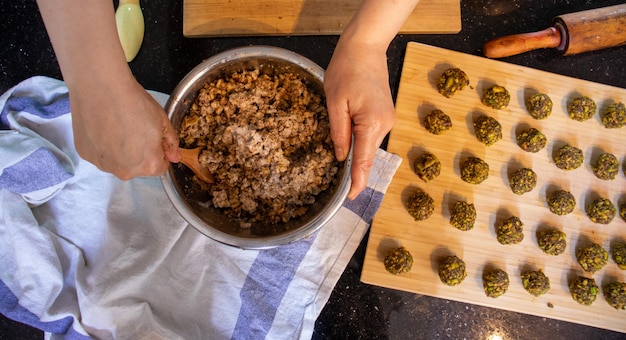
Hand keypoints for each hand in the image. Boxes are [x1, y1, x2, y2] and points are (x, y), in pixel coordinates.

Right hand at [70, 76, 180, 179]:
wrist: (102, 88)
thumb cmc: (133, 102)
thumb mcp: (162, 120)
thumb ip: (170, 143)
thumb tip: (175, 157)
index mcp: (150, 165)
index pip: (159, 166)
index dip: (158, 151)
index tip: (152, 137)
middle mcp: (126, 171)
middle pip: (137, 167)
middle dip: (139, 153)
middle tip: (133, 129)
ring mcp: (104, 165)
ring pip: (117, 162)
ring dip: (119, 151)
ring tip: (116, 126)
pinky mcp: (85, 155)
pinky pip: (99, 154)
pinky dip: (101, 144)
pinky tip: (102, 126)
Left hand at [324, 41, 395, 199]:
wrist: (366, 46)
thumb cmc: (347, 68)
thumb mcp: (335, 102)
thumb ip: (339, 133)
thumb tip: (342, 158)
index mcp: (373, 123)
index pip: (364, 160)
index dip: (358, 181)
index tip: (351, 198)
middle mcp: (385, 124)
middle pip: (368, 155)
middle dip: (356, 171)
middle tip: (340, 188)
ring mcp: (388, 119)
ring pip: (369, 145)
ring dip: (357, 155)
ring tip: (343, 167)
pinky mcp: (386, 114)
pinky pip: (371, 135)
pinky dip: (361, 142)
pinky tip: (350, 143)